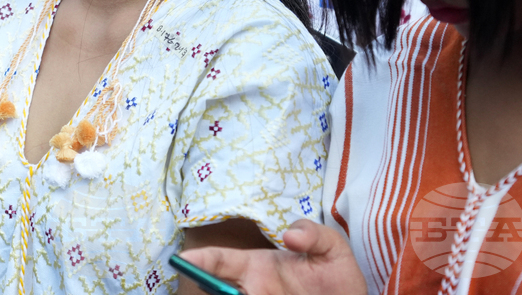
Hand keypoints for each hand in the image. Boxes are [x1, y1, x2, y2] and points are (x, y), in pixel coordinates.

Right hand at [180, 219, 366, 294]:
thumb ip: (312, 234)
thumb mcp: (332, 248)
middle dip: (205, 287)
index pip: (221, 260)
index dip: (200, 260)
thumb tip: (288, 236)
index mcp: (259, 267)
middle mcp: (252, 289)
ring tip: (222, 293)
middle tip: (202, 287)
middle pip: (217, 288)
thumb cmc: (338, 277)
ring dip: (224, 294)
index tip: (183, 259)